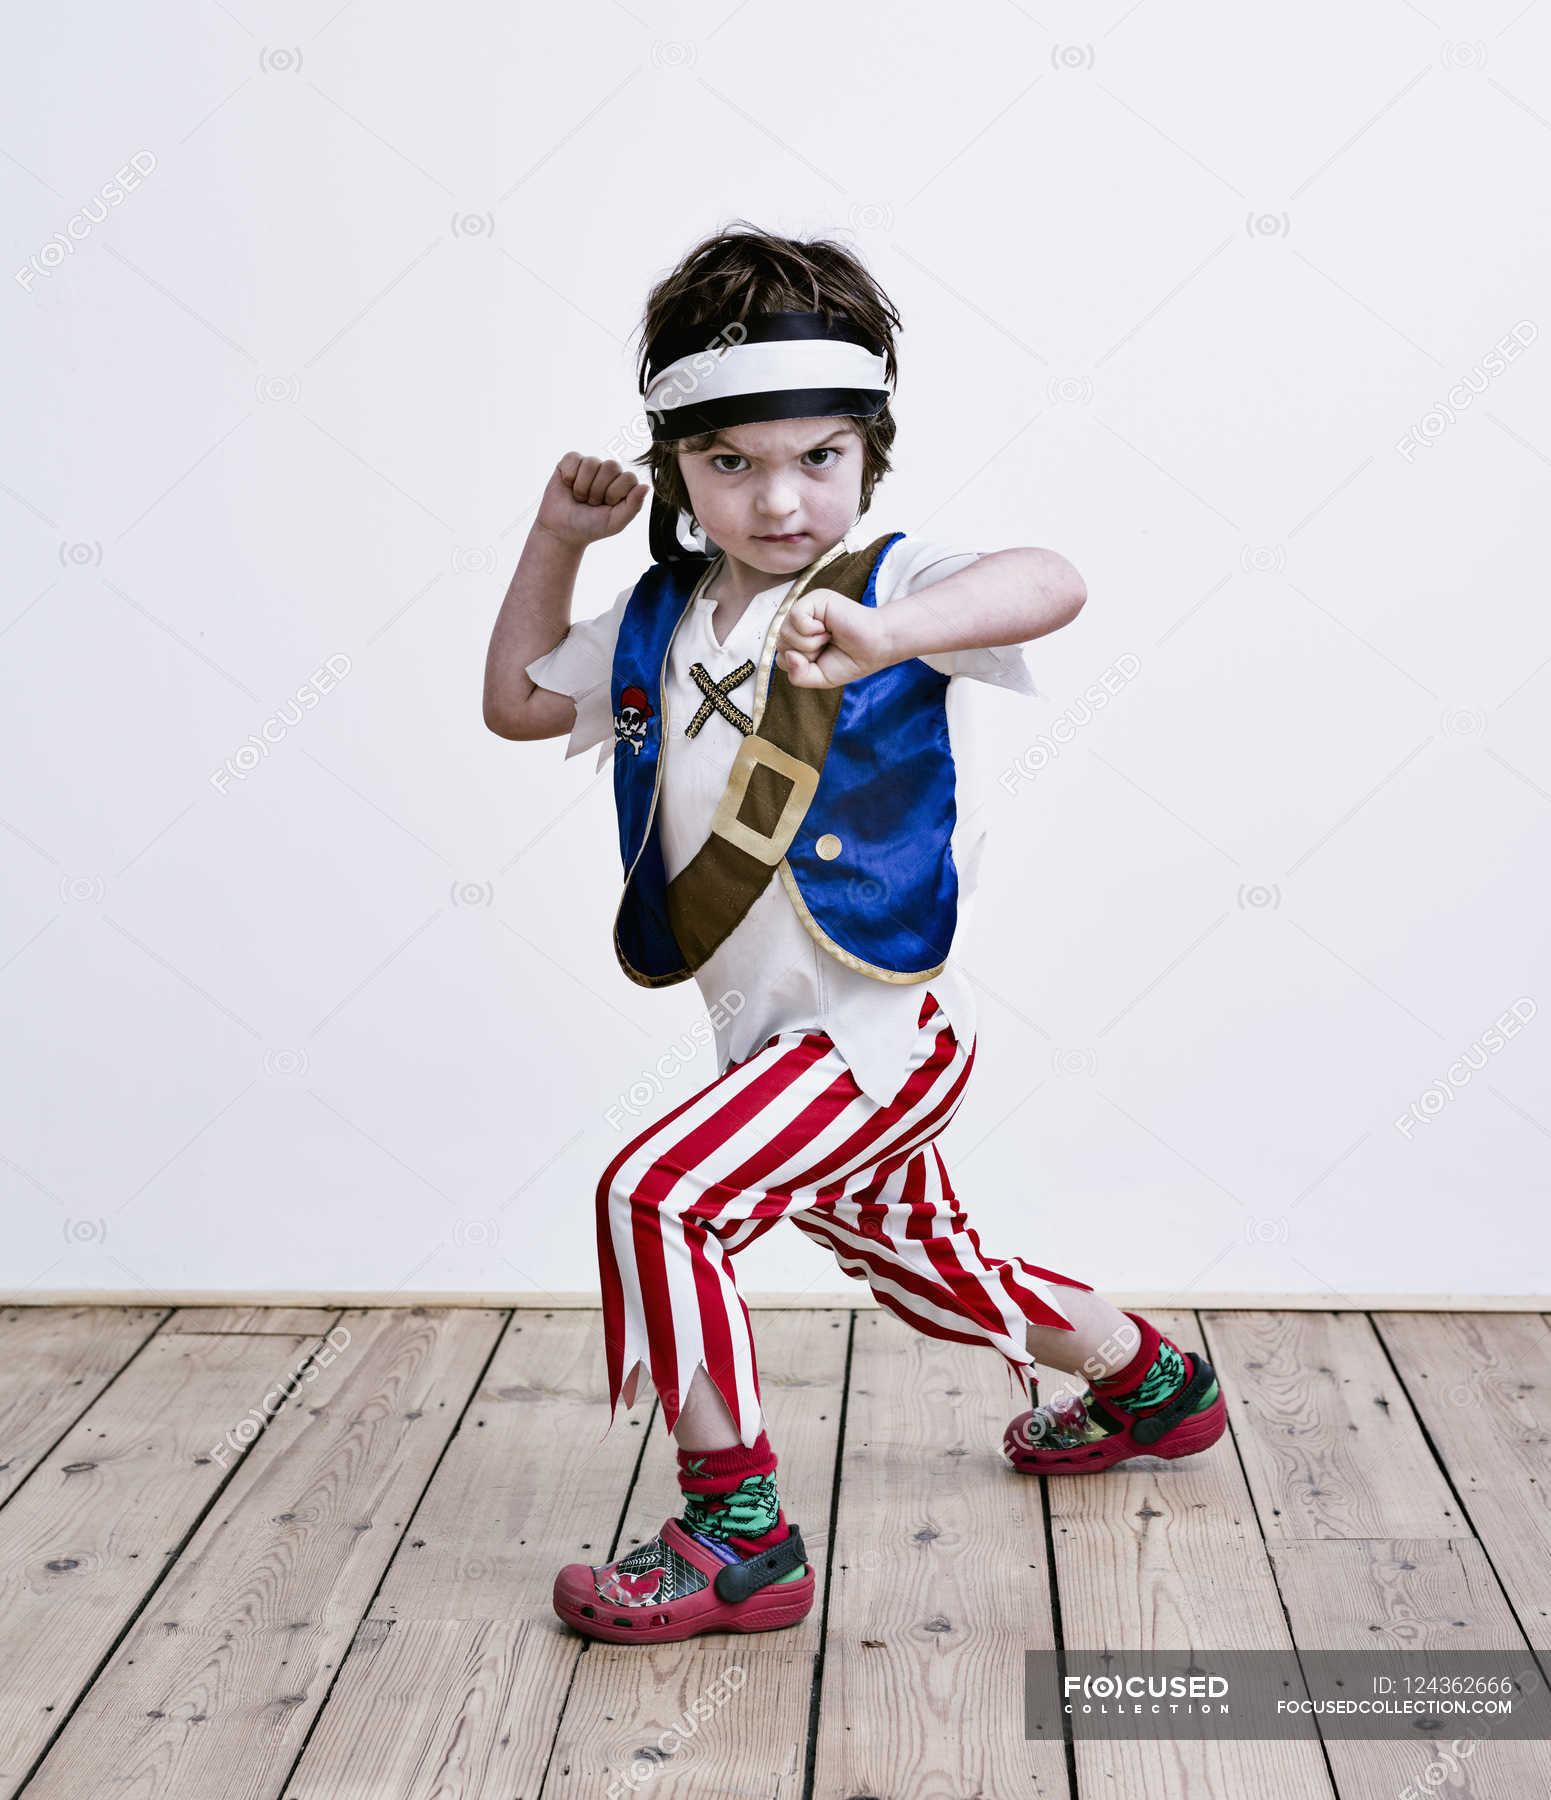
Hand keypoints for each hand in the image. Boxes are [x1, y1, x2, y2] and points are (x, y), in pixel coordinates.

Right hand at [534, 452, 648, 547]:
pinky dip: (569, 476)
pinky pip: (573, 458)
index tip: (606, 505)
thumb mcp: (615, 522)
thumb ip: (633, 506)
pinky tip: (568, 485)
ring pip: (592, 462)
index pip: (628, 477)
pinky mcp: (571, 461)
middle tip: (591, 503)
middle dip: (598, 490)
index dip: (615, 493)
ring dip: (583, 486)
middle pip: (611, 466)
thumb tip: (646, 486)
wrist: (561, 530)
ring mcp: (590, 465)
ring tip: (580, 497)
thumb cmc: (590, 527)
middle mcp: (609, 472)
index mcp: (624, 485)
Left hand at [775, 587, 891, 687]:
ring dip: (809, 644)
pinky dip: (810, 629)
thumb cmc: (849, 661)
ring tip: (828, 637)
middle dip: (805, 655)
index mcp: (799, 640)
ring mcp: (807, 610)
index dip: (800, 666)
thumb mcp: (818, 678)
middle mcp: (800, 624)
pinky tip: (826, 627)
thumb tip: (789, 655)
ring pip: (785, 633)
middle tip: (827, 647)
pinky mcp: (815, 599)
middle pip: (780, 645)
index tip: (822, 659)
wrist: (875, 648)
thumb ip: (797, 675)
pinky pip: (795, 617)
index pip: (782, 657)